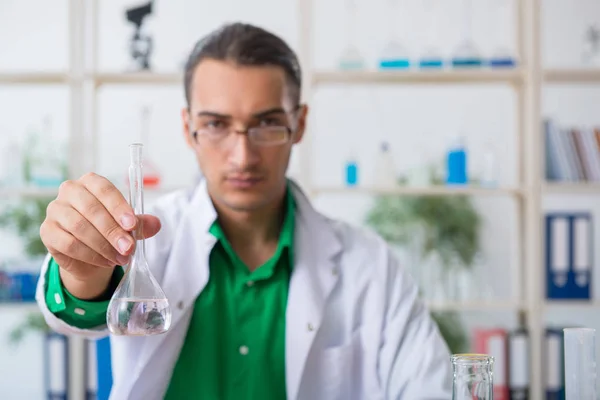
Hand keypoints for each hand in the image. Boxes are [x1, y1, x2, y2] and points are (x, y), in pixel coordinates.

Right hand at [40, 173, 160, 298]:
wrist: (89, 254)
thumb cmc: (109, 230)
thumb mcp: (127, 225)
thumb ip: (140, 223)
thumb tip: (156, 224)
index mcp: (90, 182)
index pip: (104, 189)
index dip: (119, 207)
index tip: (132, 225)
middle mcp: (70, 191)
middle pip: (91, 209)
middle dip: (113, 231)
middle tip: (129, 248)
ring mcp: (55, 210)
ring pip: (79, 227)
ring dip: (103, 246)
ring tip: (121, 258)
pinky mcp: (47, 231)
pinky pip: (68, 244)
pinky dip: (90, 255)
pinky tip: (105, 261)